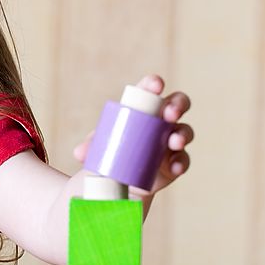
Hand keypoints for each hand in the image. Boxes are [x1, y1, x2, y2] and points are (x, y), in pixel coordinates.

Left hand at [73, 74, 193, 196]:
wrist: (117, 180)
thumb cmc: (109, 152)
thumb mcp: (97, 146)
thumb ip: (89, 146)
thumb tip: (79, 152)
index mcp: (141, 109)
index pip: (150, 90)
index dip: (154, 84)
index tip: (156, 85)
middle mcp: (161, 120)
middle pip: (177, 104)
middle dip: (177, 105)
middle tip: (169, 113)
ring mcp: (170, 141)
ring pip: (184, 131)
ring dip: (183, 134)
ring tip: (175, 141)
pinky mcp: (175, 162)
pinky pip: (184, 160)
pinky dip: (182, 162)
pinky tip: (176, 167)